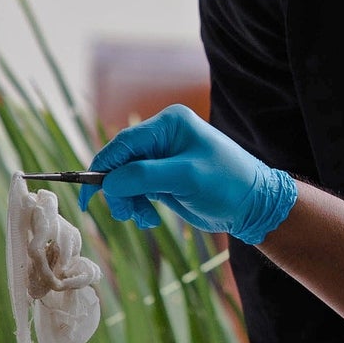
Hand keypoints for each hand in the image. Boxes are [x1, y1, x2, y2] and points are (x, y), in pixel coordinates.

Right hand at [80, 105, 296, 243]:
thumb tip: (108, 181)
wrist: (254, 206)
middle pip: (120, 162)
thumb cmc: (228, 184)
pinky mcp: (163, 178)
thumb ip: (144, 176)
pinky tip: (149, 218)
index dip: (102, 167)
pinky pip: (136, 190)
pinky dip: (137, 205)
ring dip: (127, 201)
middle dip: (118, 189)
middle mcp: (163, 136)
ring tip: (142, 218)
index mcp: (169, 124)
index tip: (89, 193)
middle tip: (124, 213)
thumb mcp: (185, 177)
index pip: (123, 143)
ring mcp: (162, 158)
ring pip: (125, 179)